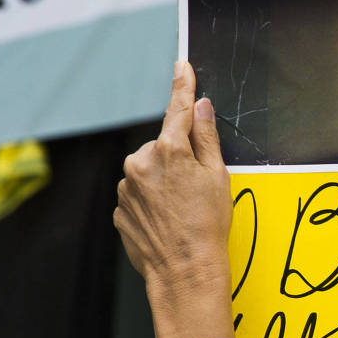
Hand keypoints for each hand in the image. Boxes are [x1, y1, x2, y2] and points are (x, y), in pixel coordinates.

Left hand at [116, 62, 233, 336]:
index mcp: (169, 150)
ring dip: (163, 182)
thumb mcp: (218, 176)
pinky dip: (152, 202)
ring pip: (148, 171)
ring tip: (182, 210)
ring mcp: (126, 187)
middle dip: (177, 158)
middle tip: (196, 187)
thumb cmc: (208, 225)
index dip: (183, 85)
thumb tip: (201, 107)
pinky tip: (167, 220)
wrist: (184, 271)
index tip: (181, 66)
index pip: (178, 109)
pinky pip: (138, 195)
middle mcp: (141, 162)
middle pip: (162, 146)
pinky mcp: (119, 209)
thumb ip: (206, 136)